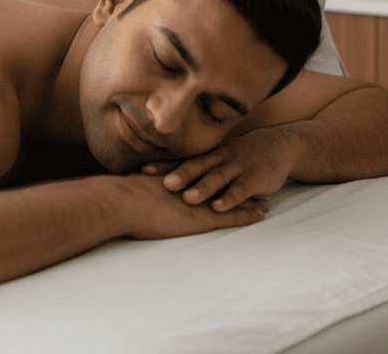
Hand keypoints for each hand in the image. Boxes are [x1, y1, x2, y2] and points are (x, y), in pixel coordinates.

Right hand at [116, 172, 267, 240]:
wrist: (122, 203)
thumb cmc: (121, 198)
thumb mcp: (133, 187)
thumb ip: (139, 188)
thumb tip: (130, 190)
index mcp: (175, 178)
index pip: (201, 174)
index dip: (215, 173)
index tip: (227, 171)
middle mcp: (191, 185)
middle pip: (220, 182)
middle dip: (237, 183)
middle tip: (254, 180)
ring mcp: (197, 199)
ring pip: (230, 198)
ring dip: (248, 200)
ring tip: (265, 201)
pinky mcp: (202, 216)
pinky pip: (230, 215)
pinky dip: (246, 214)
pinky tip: (260, 216)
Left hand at [141, 126, 299, 211]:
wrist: (276, 146)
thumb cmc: (238, 156)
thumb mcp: (216, 156)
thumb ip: (195, 165)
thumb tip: (161, 176)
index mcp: (207, 154)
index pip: (182, 158)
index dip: (164, 165)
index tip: (144, 171)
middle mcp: (220, 158)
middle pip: (197, 166)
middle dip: (181, 174)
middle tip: (165, 184)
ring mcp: (237, 167)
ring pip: (217, 177)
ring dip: (203, 187)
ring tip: (189, 197)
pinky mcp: (254, 179)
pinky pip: (240, 189)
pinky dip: (229, 198)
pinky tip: (219, 207)